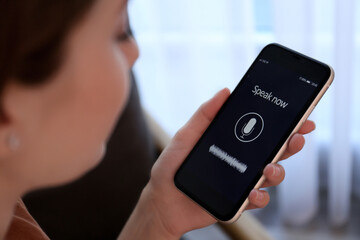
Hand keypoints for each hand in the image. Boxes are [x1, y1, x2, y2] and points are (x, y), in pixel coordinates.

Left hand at [143, 88, 315, 237]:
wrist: (163, 200)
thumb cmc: (172, 165)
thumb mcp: (186, 136)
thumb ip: (205, 115)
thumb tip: (225, 91)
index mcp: (233, 142)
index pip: (262, 130)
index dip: (283, 123)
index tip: (300, 116)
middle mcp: (242, 160)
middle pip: (274, 150)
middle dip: (290, 143)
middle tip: (296, 138)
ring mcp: (242, 181)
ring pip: (271, 175)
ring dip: (277, 171)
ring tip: (268, 169)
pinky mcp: (238, 201)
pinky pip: (258, 199)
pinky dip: (260, 197)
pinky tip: (252, 192)